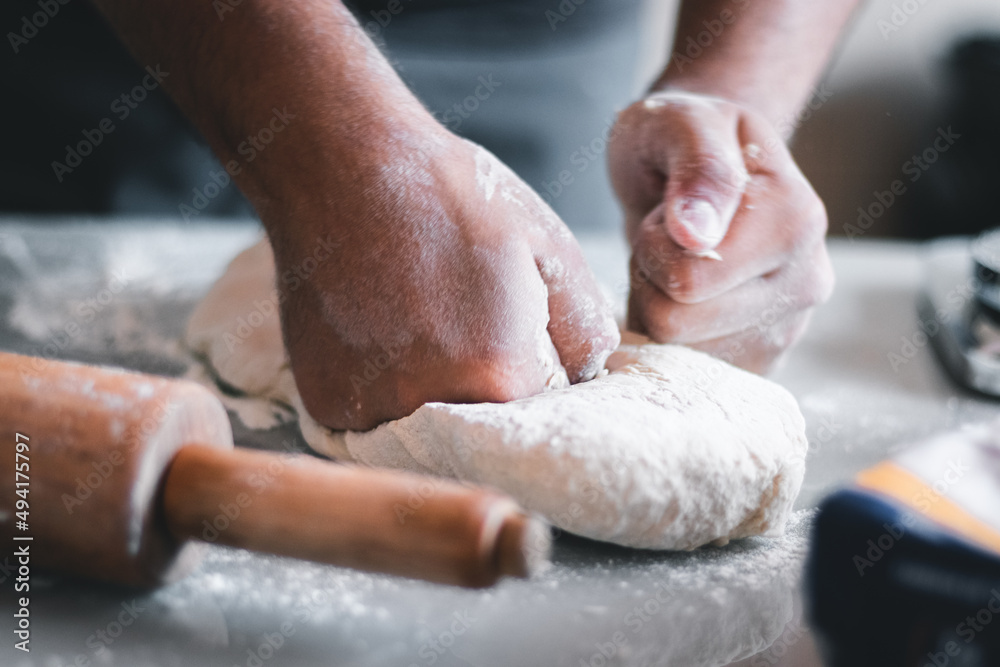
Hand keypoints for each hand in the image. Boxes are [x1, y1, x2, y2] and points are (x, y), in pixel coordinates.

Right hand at [269, 132, 618, 430]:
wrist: (342, 165)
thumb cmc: (450, 195)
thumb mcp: (547, 245)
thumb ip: (585, 325)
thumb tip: (591, 375)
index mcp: (498, 373)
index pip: (538, 411)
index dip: (531, 369)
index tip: (510, 331)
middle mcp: (432, 403)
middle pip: (481, 424)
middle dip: (482, 385)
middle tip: (458, 319)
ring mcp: (370, 405)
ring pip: (424, 423)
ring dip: (429, 389)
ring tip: (415, 319)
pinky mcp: (326, 399)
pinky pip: (371, 414)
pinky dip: (379, 385)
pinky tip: (377, 329)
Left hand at [608, 90, 833, 372]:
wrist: (695, 169)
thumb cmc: (682, 140)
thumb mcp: (679, 123)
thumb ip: (698, 164)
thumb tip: (697, 234)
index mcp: (796, 222)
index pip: (688, 280)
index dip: (655, 246)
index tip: (670, 213)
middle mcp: (806, 284)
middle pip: (677, 323)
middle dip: (651, 278)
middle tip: (667, 239)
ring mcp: (787, 330)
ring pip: (675, 352)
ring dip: (655, 305)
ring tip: (676, 263)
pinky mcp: (759, 361)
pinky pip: (685, 373)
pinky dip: (666, 336)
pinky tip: (683, 297)